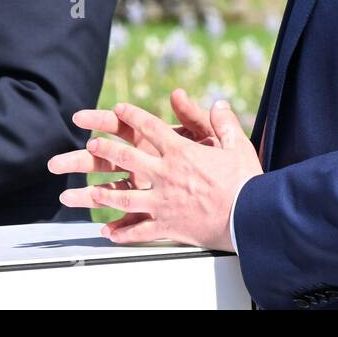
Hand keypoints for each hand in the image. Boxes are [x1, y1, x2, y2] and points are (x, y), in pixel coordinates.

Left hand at [48, 97, 262, 250]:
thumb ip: (223, 122)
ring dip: (102, 193)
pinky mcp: (166, 226)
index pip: (150, 128)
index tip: (119, 108)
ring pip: (124, 197)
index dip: (133, 115)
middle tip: (91, 144)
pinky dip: (122, 233)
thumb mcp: (237, 145)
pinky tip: (109, 233)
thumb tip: (217, 103)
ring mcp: (162, 202)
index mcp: (180, 153)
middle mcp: (165, 175)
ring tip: (88, 191)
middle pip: (126, 158)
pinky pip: (139, 231)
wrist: (249, 218)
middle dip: (105, 150)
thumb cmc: (245, 182)